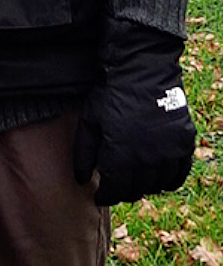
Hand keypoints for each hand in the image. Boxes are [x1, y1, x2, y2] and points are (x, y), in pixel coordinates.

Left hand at [73, 18, 194, 204]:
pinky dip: (167, 179)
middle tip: (117, 186)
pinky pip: (178, 175)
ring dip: (145, 186)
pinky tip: (156, 174)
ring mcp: (169, 152)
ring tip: (135, 179)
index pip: (115, 189)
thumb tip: (81, 179)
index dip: (106, 196)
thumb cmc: (111, 93)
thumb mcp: (90, 120)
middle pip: (137, 189)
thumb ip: (83, 152)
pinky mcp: (183, 144)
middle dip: (124, 191)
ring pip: (157, 185)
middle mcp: (147, 158)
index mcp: (121, 153)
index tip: (100, 196)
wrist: (141, 69)